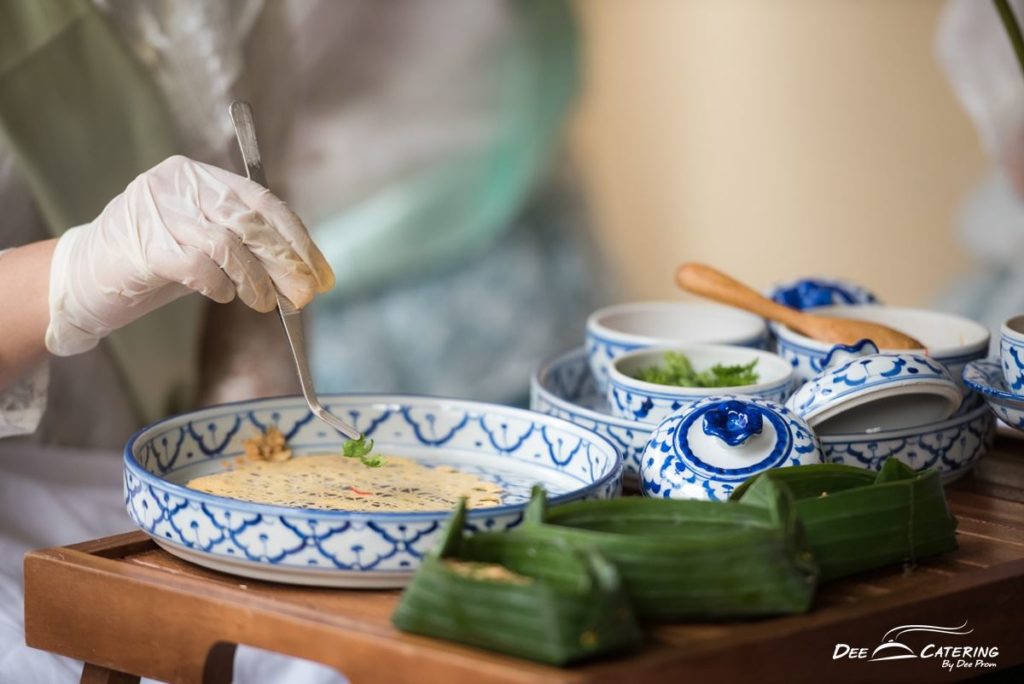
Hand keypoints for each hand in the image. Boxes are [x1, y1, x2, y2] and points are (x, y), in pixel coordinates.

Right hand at [45, 156, 334, 355]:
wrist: (83, 278)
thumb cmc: (154, 261)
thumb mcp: (208, 244)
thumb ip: (249, 248)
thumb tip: (302, 275)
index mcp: (199, 175)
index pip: (264, 201)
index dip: (297, 239)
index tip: (320, 272)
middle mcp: (179, 183)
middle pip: (251, 221)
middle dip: (285, 263)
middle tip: (304, 295)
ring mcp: (158, 210)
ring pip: (228, 243)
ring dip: (255, 280)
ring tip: (265, 304)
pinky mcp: (142, 243)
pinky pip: (198, 265)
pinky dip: (219, 285)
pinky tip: (224, 296)